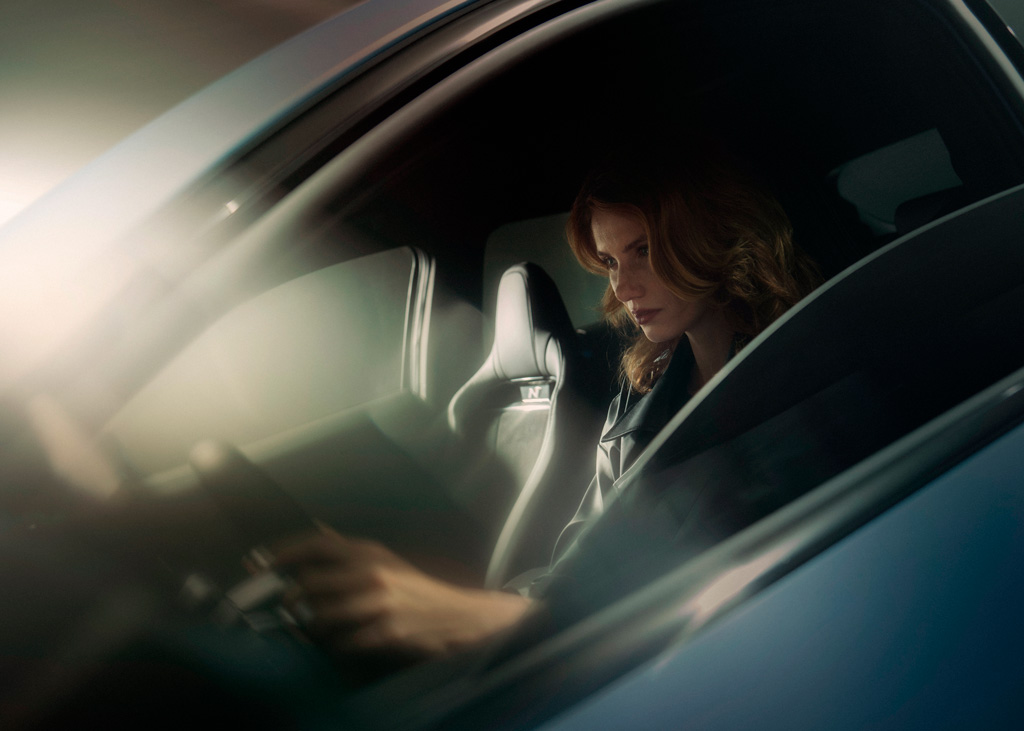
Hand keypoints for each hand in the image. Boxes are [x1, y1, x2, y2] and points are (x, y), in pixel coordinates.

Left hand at [273, 524, 530, 665]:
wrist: (455, 615)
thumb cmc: (412, 587)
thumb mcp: (383, 558)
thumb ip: (347, 547)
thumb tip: (315, 526)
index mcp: (369, 551)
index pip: (316, 545)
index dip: (283, 553)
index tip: (257, 562)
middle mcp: (371, 572)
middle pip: (309, 585)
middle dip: (292, 601)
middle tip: (288, 610)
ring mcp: (378, 603)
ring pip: (321, 618)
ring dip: (313, 628)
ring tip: (318, 629)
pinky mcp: (385, 632)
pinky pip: (342, 644)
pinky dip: (337, 646)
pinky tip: (344, 642)